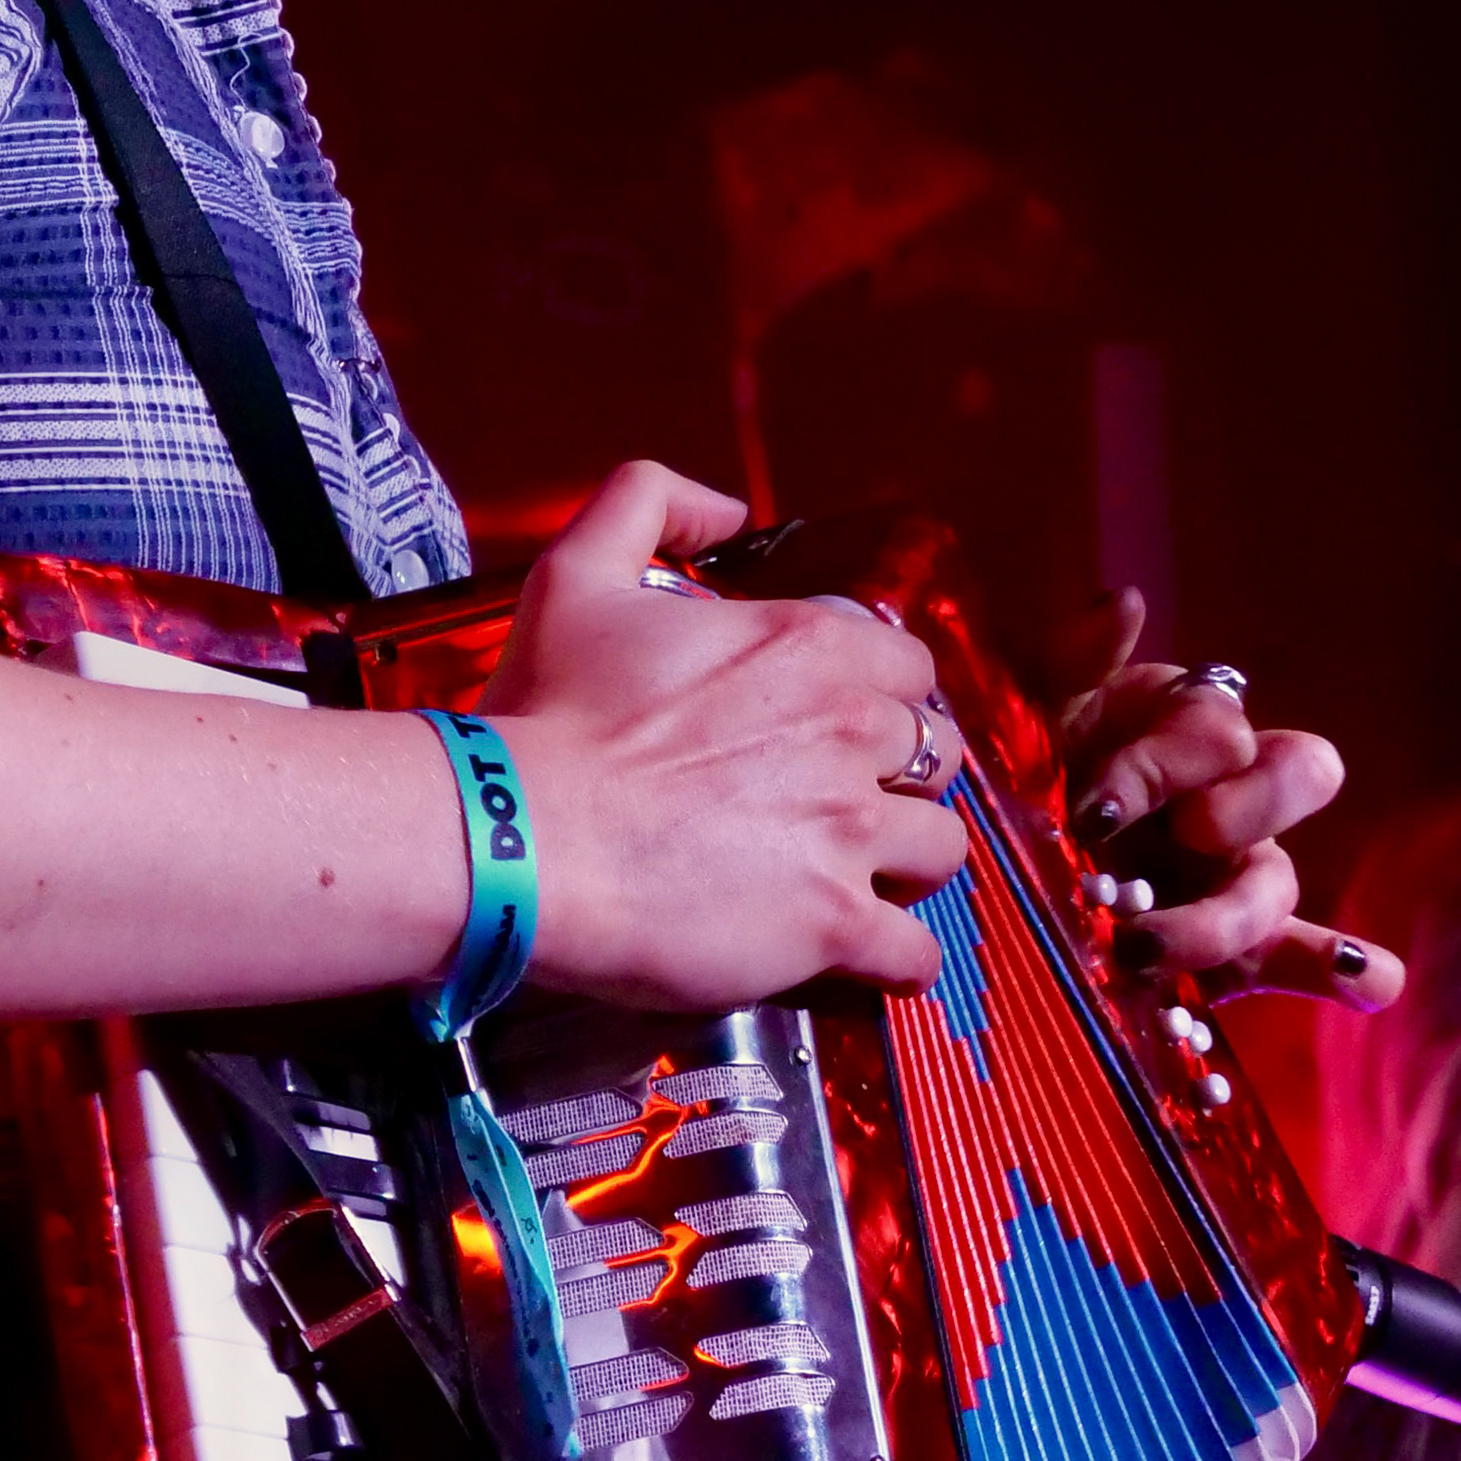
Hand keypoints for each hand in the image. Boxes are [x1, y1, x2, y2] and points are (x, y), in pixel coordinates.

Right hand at [488, 461, 966, 1009]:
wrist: (519, 839)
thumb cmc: (544, 717)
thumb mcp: (578, 573)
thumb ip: (650, 503)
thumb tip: (725, 507)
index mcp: (809, 647)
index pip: (908, 668)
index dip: (879, 698)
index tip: (836, 728)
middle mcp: (850, 732)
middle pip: (936, 756)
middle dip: (898, 780)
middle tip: (842, 805)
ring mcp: (850, 832)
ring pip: (942, 848)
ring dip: (907, 864)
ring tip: (859, 879)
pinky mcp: (834, 922)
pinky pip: (915, 952)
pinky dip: (897, 958)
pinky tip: (866, 955)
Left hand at [1053, 589, 1400, 1014]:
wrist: (986, 876)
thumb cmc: (1020, 775)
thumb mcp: (1026, 715)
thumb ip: (1072, 661)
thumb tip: (1124, 603)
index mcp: (1183, 731)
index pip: (1221, 726)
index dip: (1169, 760)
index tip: (1095, 806)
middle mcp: (1225, 796)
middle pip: (1296, 778)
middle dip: (1247, 806)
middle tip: (1184, 836)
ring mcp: (1231, 875)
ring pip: (1274, 885)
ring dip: (1226, 919)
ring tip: (1147, 948)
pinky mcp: (1227, 953)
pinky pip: (1298, 959)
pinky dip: (1341, 969)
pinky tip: (1377, 985)